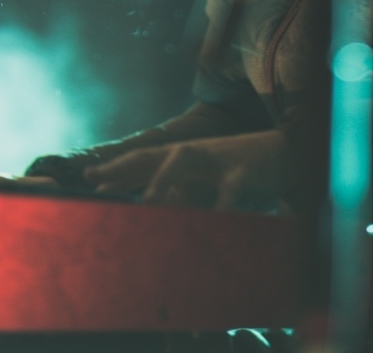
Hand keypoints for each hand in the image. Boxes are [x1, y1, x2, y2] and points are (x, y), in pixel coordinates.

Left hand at [83, 130, 291, 210]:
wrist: (284, 153)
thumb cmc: (240, 171)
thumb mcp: (208, 179)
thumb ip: (183, 189)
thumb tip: (154, 204)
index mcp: (185, 155)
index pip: (143, 159)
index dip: (116, 168)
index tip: (88, 177)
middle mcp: (195, 153)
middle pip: (153, 155)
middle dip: (124, 168)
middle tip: (98, 187)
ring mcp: (217, 159)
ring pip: (182, 161)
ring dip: (163, 179)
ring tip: (146, 201)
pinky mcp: (242, 171)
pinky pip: (227, 191)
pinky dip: (219, 206)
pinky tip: (210, 220)